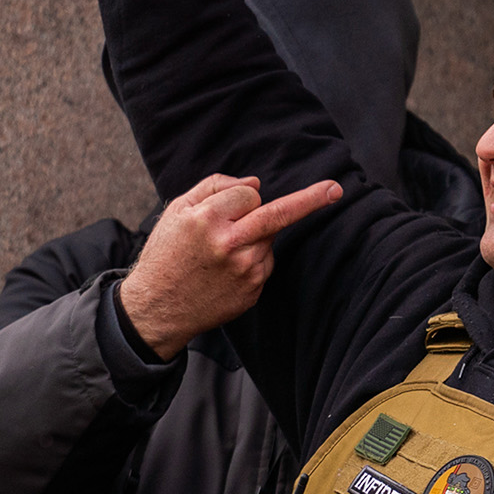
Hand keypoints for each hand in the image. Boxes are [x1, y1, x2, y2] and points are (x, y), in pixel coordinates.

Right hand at [118, 174, 343, 360]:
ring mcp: (245, 270)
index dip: (241, 198)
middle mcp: (230, 244)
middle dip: (312, 199)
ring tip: (220, 255)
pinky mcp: (253, 290)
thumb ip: (215, 187)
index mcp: (207, 219)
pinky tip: (225, 272)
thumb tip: (256, 184)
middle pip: (278, 214)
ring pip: (269, 238)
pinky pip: (265, 262)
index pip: (249, 195)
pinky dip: (252, 260)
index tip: (247, 198)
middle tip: (337, 189)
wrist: (157, 309)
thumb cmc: (166, 254)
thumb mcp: (176, 211)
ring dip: (254, 237)